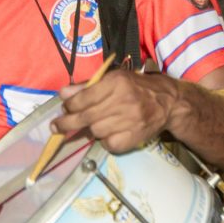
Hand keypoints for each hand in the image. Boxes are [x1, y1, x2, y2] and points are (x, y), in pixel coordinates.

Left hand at [51, 70, 177, 153]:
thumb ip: (87, 87)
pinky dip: (104, 141)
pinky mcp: (135, 137)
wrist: (168, 102)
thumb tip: (63, 94)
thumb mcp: (113, 79)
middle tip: (55, 127)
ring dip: (88, 129)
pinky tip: (107, 133)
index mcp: (116, 83)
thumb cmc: (136, 87)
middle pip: (86, 117)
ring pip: (96, 131)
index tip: (64, 107)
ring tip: (89, 124)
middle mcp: (123, 101)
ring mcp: (130, 121)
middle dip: (67, 123)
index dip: (70, 105)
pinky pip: (109, 144)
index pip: (84, 98)